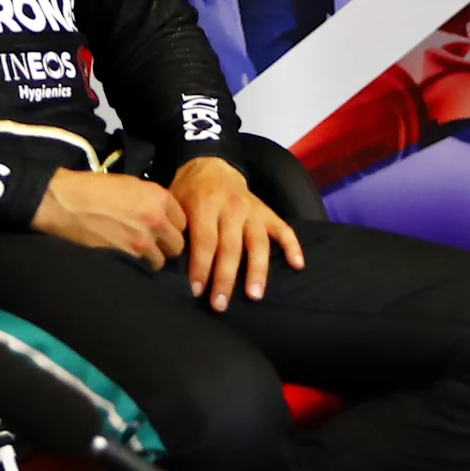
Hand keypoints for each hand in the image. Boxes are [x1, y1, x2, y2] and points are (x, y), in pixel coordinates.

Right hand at [34, 169, 187, 269]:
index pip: (182, 221)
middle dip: (166, 245)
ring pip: (161, 260)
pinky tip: (126, 257)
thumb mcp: (130, 185)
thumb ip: (152, 201)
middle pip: (177, 245)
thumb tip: (164, 217)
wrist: (64, 202)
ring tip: (136, 253)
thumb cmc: (93, 188)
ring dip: (152, 258)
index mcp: (158, 197)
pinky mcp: (126, 257)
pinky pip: (142, 268)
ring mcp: (142, 242)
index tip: (163, 229)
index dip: (172, 226)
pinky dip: (136, 266)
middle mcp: (156, 220)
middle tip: (152, 244)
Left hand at [170, 156, 304, 310]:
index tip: (197, 290)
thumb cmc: (189, 193)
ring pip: (258, 243)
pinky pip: (284, 230)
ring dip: (257, 271)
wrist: (211, 166)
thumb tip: (172, 262)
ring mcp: (253, 210)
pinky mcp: (268, 213)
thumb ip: (176, 229)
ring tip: (255, 296)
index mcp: (205, 204)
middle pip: (231, 247)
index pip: (205, 240)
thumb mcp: (175, 204)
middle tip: (220, 304)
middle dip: (225, 278)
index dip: (201, 267)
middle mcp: (232, 207)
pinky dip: (293, 246)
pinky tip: (298, 265)